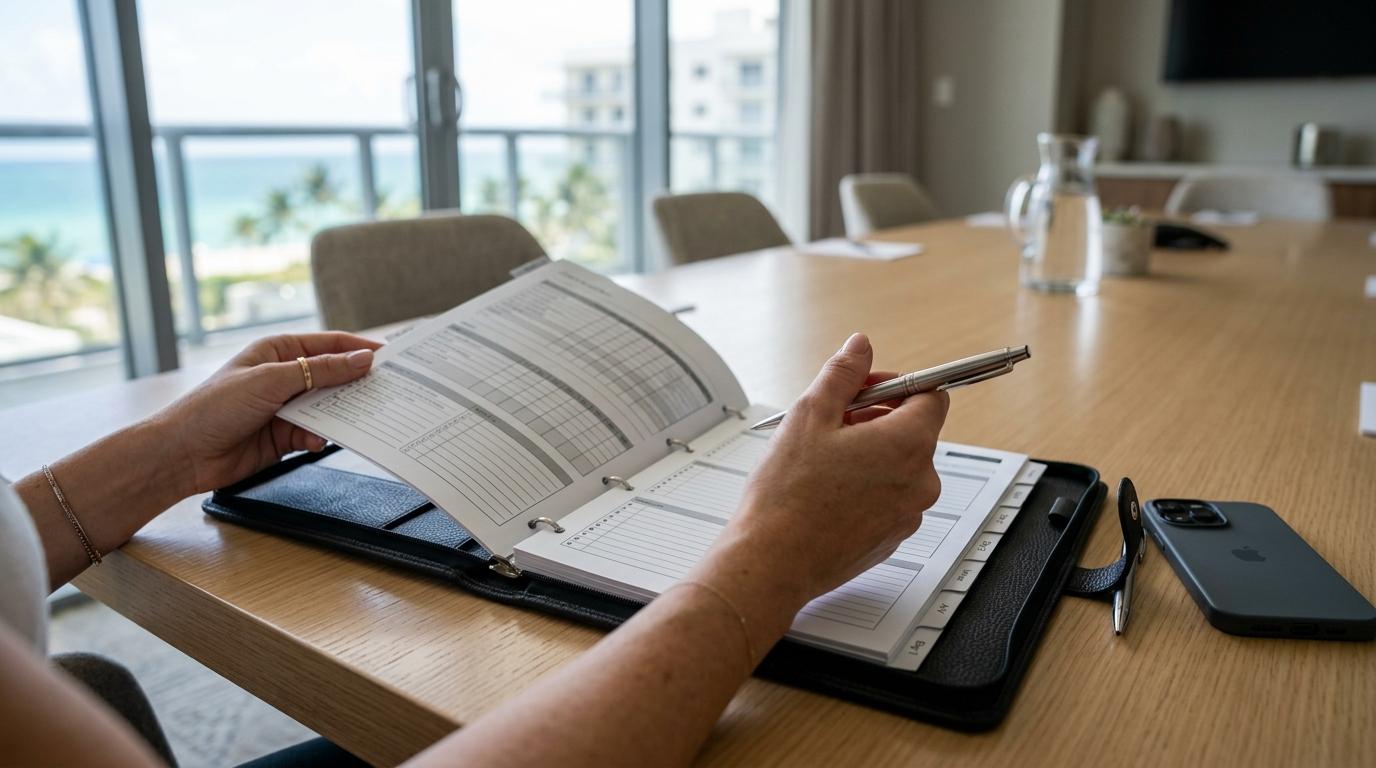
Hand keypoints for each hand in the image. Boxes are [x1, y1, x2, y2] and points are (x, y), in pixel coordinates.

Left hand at [151, 332, 380, 496]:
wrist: (182, 454)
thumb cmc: (214, 407)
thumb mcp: (271, 380)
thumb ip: (320, 371)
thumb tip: (361, 360)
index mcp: (278, 351)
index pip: (329, 345)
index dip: (360, 350)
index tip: (391, 358)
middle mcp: (283, 377)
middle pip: (333, 377)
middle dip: (356, 385)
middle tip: (387, 391)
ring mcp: (284, 408)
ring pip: (327, 408)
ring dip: (340, 414)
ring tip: (361, 419)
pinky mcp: (283, 437)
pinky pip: (314, 434)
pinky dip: (320, 438)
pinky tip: (318, 443)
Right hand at [689, 333, 947, 645]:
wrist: (772, 562)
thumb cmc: (787, 496)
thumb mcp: (810, 415)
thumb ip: (843, 374)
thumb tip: (860, 347)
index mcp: (907, 444)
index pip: (931, 395)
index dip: (897, 384)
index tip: (866, 388)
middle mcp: (920, 481)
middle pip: (914, 431)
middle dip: (877, 418)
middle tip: (833, 422)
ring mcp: (908, 514)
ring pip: (900, 466)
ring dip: (870, 453)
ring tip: (823, 460)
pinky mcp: (892, 538)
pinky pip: (889, 499)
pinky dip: (867, 487)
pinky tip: (827, 491)